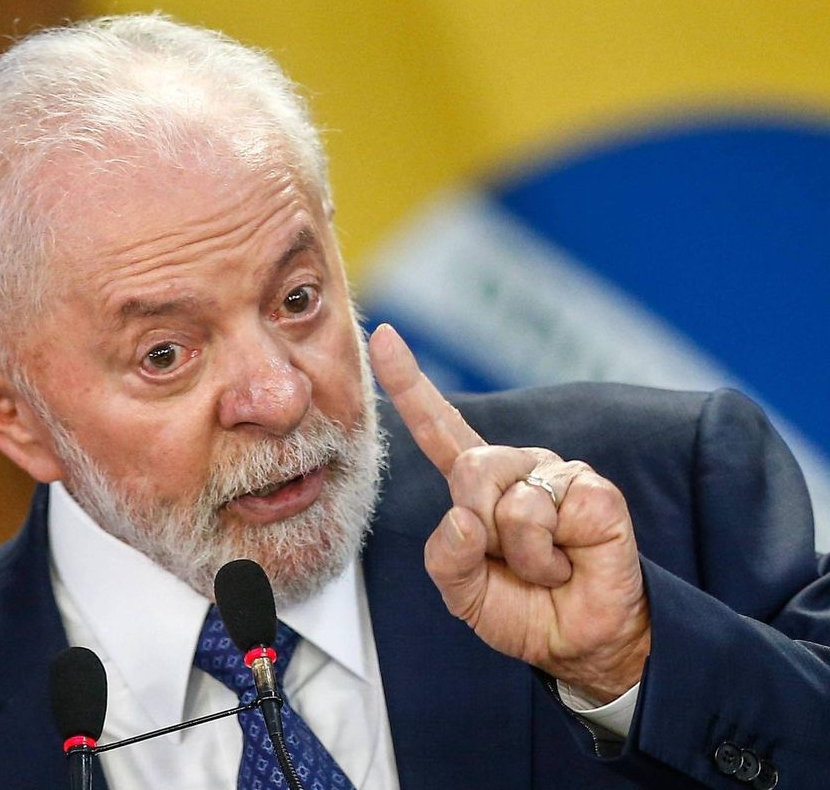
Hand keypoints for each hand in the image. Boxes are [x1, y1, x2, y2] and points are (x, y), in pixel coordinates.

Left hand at [368, 324, 649, 700]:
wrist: (579, 640)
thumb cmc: (522, 608)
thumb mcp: (463, 591)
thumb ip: (447, 557)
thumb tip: (465, 520)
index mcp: (477, 483)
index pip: (438, 427)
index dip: (409, 383)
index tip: (385, 337)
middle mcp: (515, 468)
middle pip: (469, 468)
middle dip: (478, 526)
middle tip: (508, 561)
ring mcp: (556, 474)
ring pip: (506, 499)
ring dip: (518, 553)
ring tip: (544, 566)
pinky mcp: (593, 491)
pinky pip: (544, 515)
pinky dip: (547, 558)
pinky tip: (570, 561)